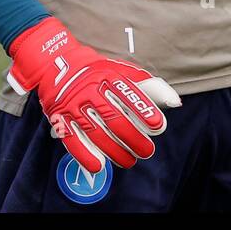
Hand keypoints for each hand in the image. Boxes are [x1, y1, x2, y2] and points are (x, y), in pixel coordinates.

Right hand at [7, 17, 181, 173]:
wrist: (55, 63)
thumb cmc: (96, 71)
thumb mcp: (119, 69)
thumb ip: (147, 85)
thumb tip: (175, 101)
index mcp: (106, 75)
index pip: (127, 93)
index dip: (143, 109)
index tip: (157, 125)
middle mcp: (89, 89)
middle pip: (113, 117)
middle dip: (132, 137)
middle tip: (146, 151)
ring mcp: (73, 104)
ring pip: (95, 132)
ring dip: (114, 151)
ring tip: (129, 161)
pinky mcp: (60, 117)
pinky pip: (72, 139)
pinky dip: (84, 155)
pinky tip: (98, 167)